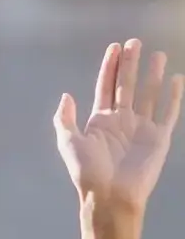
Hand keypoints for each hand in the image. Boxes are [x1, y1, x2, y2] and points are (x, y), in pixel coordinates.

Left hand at [56, 39, 181, 219]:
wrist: (110, 197)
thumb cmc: (88, 172)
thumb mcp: (69, 143)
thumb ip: (64, 119)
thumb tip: (66, 95)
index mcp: (101, 120)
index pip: (106, 86)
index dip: (110, 67)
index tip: (115, 47)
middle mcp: (122, 120)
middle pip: (127, 85)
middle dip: (131, 64)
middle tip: (135, 42)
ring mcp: (142, 128)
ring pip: (148, 94)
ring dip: (152, 75)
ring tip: (157, 54)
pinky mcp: (159, 138)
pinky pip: (168, 113)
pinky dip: (173, 97)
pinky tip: (176, 79)